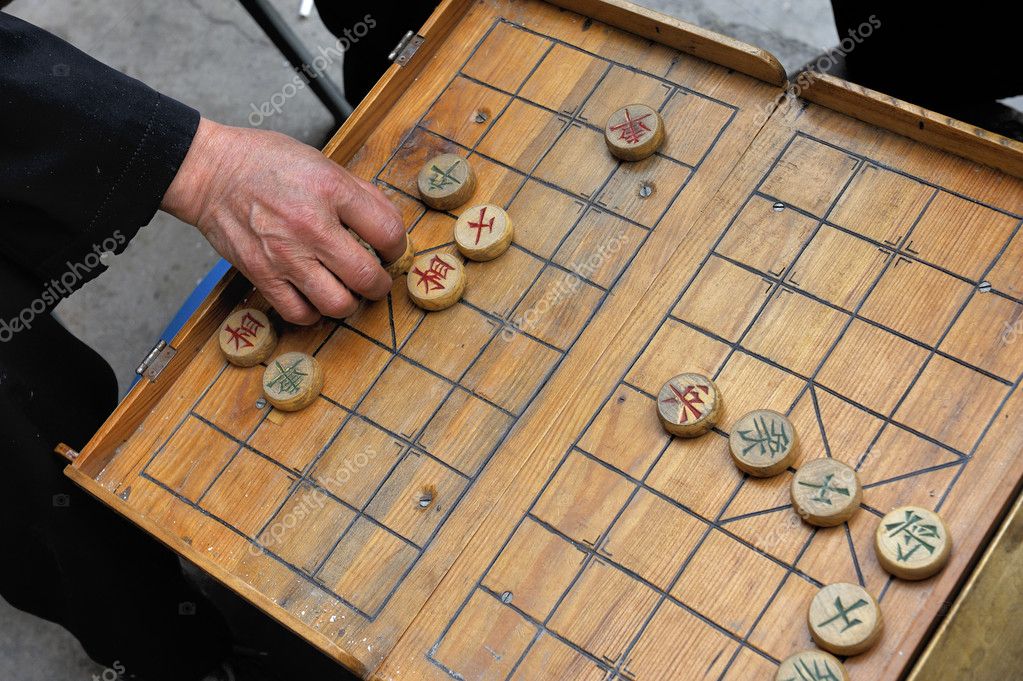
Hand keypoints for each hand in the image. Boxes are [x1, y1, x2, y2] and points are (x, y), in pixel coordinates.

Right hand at [161, 118, 405, 323]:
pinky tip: (314, 297)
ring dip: (349, 303)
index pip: (388, 233)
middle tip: (375, 279)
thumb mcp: (322, 163)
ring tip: (345, 290)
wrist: (211, 172)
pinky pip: (299, 313)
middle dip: (379, 284)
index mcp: (331, 190)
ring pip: (337, 304)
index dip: (398, 247)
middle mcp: (310, 226)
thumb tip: (389, 224)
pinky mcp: (262, 275)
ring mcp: (284, 255)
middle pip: (366, 277)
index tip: (390, 250)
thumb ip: (360, 194)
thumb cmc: (266, 163)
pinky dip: (314, 312)